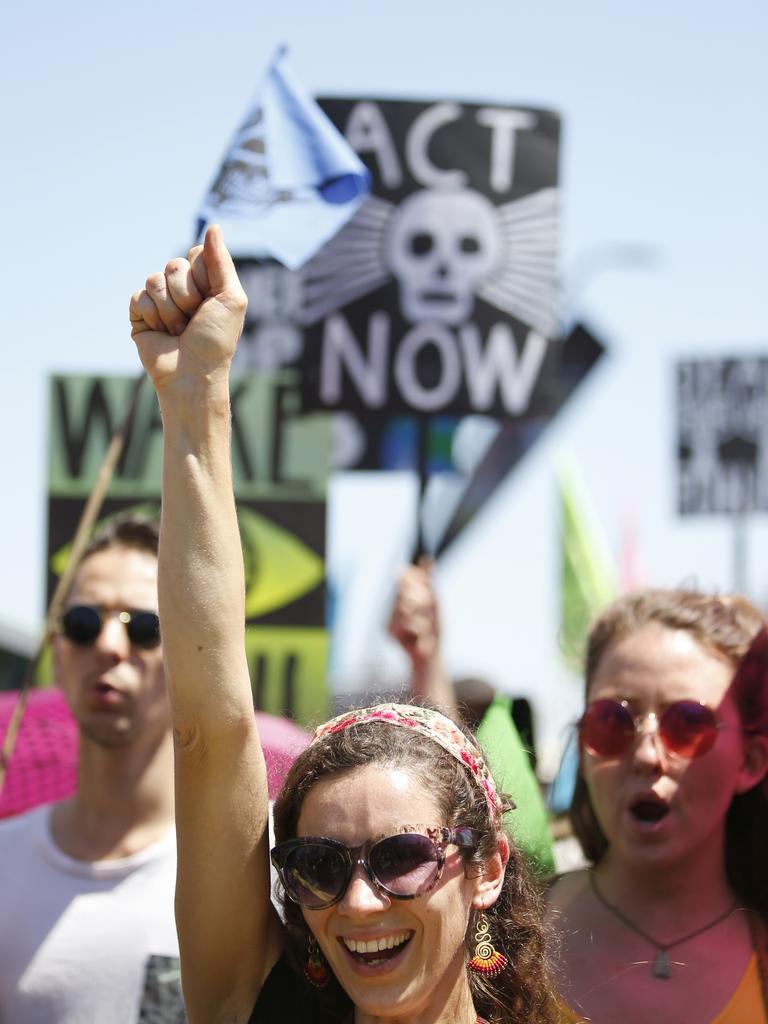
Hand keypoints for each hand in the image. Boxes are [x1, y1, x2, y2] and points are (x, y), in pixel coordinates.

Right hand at [129, 225, 246, 394]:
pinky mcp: (140, 313)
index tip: (211, 300)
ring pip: (154, 279)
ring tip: (179, 330)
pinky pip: (138, 296)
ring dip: (170, 309)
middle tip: (194, 320)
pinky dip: (151, 316)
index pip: (196, 254)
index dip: (203, 276)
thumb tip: (214, 226)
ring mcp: (160, 300)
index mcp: (205, 282)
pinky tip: (161, 333)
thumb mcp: (231, 298)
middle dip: (186, 295)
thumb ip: (221, 262)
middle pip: (174, 264)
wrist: (192, 373)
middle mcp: (182, 288)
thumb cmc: (216, 340)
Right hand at [388, 558, 440, 670]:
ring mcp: (390, 616)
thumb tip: (426, 558)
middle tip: (429, 616)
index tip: (428, 588)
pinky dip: (418, 630)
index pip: (406, 575)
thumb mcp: (434, 604)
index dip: (417, 579)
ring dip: (422, 618)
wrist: (430, 658)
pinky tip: (419, 639)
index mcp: (406, 595)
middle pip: (405, 589)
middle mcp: (395, 604)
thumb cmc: (433, 630)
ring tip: (425, 629)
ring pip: (406, 606)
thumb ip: (428, 583)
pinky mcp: (388, 629)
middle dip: (422, 601)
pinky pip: (405, 622)